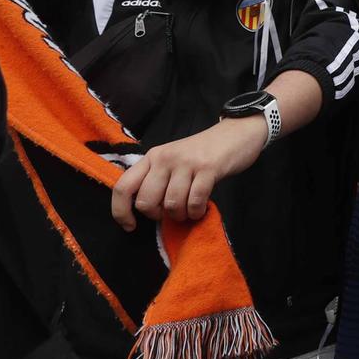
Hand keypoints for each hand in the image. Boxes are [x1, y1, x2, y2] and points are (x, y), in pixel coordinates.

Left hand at [110, 117, 267, 230]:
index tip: (131, 226)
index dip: (120, 212)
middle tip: (171, 212)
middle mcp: (165, 158)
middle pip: (146, 201)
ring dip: (181, 215)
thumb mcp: (173, 160)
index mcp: (152, 157)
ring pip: (171, 204)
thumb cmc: (203, 152)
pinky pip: (195, 201)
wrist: (237, 132)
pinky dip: (197, 212)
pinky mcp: (208, 168)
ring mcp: (186, 162)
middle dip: (158, 215)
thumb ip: (157, 180)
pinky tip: (201, 209)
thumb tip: (147, 211)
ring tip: (189, 210)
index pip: (123, 187)